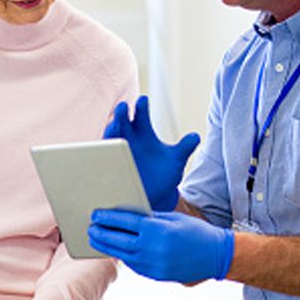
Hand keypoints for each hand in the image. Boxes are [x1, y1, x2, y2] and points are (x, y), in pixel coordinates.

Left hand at [88, 209, 233, 283]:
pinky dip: (123, 256)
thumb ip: (150, 218)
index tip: (96, 214)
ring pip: (122, 255)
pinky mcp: (155, 275)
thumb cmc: (196, 232)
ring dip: (108, 247)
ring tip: (97, 240)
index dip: (108, 218)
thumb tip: (128, 217)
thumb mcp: (172, 218)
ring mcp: (153, 264)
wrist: (215, 255)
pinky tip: (116, 250)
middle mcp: (152, 248)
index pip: (124, 222)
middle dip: (101, 234)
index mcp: (156, 230)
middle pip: (118, 240)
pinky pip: (134, 265)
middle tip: (90, 228)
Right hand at [105, 95, 199, 209]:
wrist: (153, 199)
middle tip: (124, 107)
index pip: (141, 115)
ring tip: (112, 125)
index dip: (142, 107)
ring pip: (111, 137)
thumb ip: (184, 148)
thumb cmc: (163, 175)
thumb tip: (195, 137)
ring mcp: (117, 152)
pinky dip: (103, 153)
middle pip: (123, 122)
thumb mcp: (175, 161)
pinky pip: (103, 158)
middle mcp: (128, 138)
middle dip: (122, 114)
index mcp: (143, 132)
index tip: (143, 101)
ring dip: (111, 130)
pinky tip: (104, 150)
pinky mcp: (110, 166)